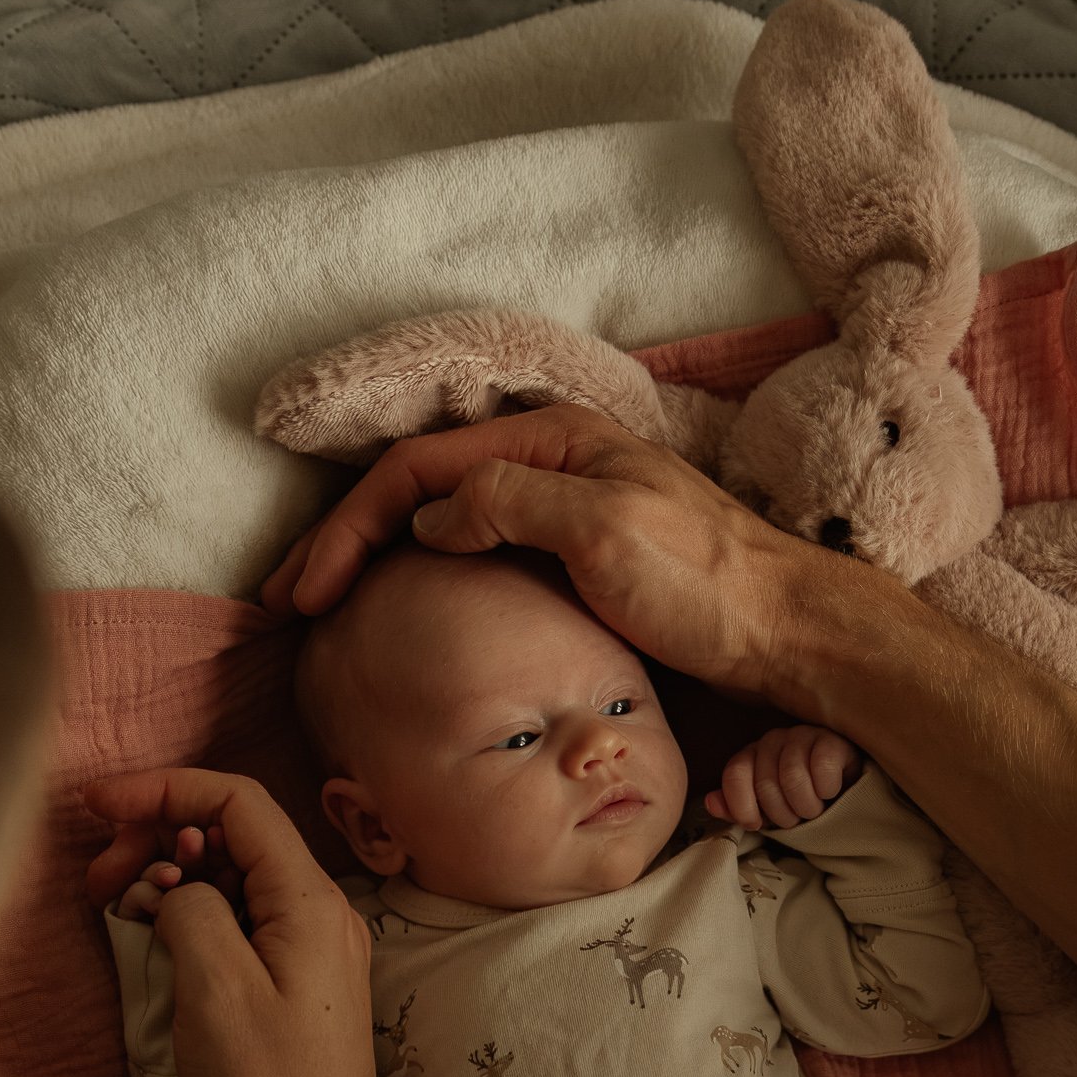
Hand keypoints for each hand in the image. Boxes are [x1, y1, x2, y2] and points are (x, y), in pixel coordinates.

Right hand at [82, 766, 377, 1076]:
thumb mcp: (214, 986)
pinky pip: (237, 922)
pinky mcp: (293, 987)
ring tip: (115, 903)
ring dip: (168, 874)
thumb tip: (180, 887)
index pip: (237, 801)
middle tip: (97, 874)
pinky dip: (189, 913)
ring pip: (231, 879)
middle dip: (157, 833)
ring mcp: (310, 952)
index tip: (94, 806)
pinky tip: (151, 931)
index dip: (162, 788)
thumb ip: (191, 907)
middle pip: (232, 835)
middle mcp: (320, 915)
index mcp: (311, 901)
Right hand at [261, 405, 818, 695]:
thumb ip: (511, 505)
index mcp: (552, 442)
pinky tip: (406, 614)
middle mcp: (551, 464)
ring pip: (443, 522)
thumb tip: (428, 516)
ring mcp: (562, 512)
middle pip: (419, 490)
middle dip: (345, 540)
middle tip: (291, 601)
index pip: (418, 470)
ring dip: (377, 560)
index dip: (350, 527)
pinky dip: (426, 579)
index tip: (308, 591)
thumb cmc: (707, 585)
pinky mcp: (576, 561)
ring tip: (329, 609)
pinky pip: (478, 556)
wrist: (786, 634)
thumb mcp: (604, 532)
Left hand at [707, 723, 860, 829]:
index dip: (744, 807)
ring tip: (815, 809)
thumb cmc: (798, 802)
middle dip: (782, 814)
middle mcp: (772, 740)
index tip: (757, 824)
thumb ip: (736, 808)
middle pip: (765, 784)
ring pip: (793, 779)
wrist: (843, 794)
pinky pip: (822, 770)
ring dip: (806, 807)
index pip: (735, 774)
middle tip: (796, 818)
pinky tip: (832, 791)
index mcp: (751, 755)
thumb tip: (711, 802)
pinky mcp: (832, 739)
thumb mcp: (764, 811)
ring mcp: (802, 735)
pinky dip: (827, 790)